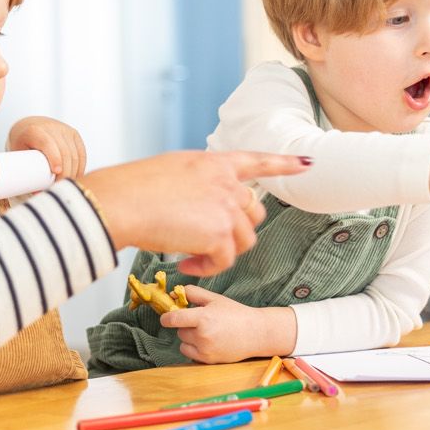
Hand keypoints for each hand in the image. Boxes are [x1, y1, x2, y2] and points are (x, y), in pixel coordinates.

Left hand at [8, 115, 86, 180]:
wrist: (29, 126)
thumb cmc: (21, 144)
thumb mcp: (18, 155)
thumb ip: (26, 173)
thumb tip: (39, 194)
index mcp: (34, 130)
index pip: (47, 143)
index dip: (54, 158)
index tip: (56, 172)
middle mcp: (52, 127)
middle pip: (64, 152)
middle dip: (65, 172)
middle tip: (60, 187)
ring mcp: (65, 130)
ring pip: (75, 154)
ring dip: (73, 172)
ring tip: (67, 186)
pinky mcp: (74, 134)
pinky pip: (81, 153)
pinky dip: (80, 167)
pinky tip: (76, 177)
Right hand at [78, 150, 309, 275]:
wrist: (121, 203)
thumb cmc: (132, 188)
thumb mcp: (171, 170)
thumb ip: (196, 183)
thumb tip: (201, 204)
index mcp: (213, 162)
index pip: (257, 161)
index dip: (284, 163)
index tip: (308, 163)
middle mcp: (225, 182)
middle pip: (253, 212)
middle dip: (236, 231)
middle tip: (207, 244)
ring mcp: (224, 207)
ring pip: (243, 241)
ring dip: (221, 254)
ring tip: (192, 258)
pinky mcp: (218, 233)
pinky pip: (224, 260)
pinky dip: (207, 268)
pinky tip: (185, 265)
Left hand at [160, 285, 295, 364]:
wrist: (256, 333)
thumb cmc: (236, 314)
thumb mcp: (215, 299)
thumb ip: (193, 293)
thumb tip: (173, 294)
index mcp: (203, 317)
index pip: (174, 319)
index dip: (166, 318)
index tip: (166, 317)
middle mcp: (203, 335)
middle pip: (180, 330)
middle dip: (186, 325)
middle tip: (201, 321)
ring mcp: (205, 349)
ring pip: (183, 342)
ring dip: (189, 337)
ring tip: (207, 332)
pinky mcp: (208, 360)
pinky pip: (189, 353)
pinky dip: (193, 348)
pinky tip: (207, 342)